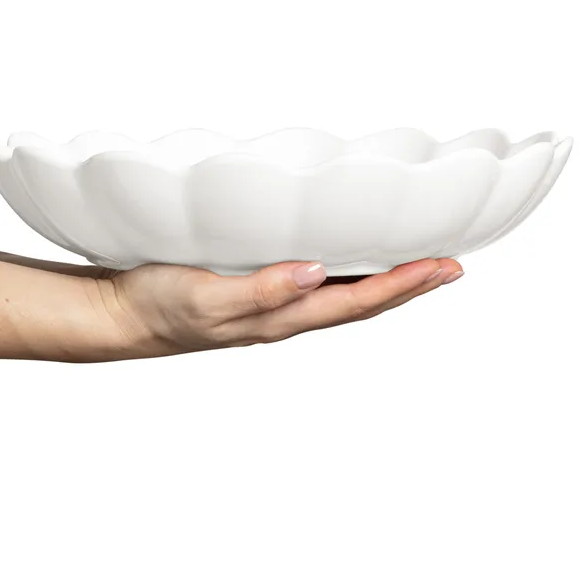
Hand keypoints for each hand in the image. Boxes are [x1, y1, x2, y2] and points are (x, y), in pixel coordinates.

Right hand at [97, 257, 464, 357]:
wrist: (129, 315)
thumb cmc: (162, 304)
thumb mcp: (206, 298)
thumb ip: (259, 290)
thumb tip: (313, 273)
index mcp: (281, 316)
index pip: (356, 301)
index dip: (402, 285)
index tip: (442, 266)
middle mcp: (289, 312)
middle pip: (363, 302)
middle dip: (409, 286)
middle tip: (451, 266)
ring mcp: (277, 305)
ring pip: (346, 295)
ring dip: (387, 283)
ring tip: (419, 267)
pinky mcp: (262, 291)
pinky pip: (321, 286)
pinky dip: (352, 276)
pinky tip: (355, 264)